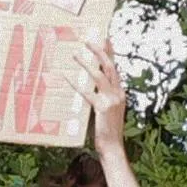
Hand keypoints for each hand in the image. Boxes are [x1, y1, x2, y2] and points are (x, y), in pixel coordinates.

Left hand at [75, 36, 127, 154]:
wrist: (113, 146)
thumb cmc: (108, 130)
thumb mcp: (110, 110)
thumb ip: (105, 97)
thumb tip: (95, 87)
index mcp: (120, 92)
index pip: (115, 68)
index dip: (111, 53)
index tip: (106, 39)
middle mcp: (118, 93)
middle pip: (110, 66)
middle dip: (100, 51)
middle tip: (89, 40)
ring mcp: (111, 100)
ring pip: (99, 76)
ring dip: (86, 63)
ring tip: (75, 54)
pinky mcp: (102, 108)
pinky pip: (87, 93)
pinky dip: (76, 85)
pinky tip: (66, 78)